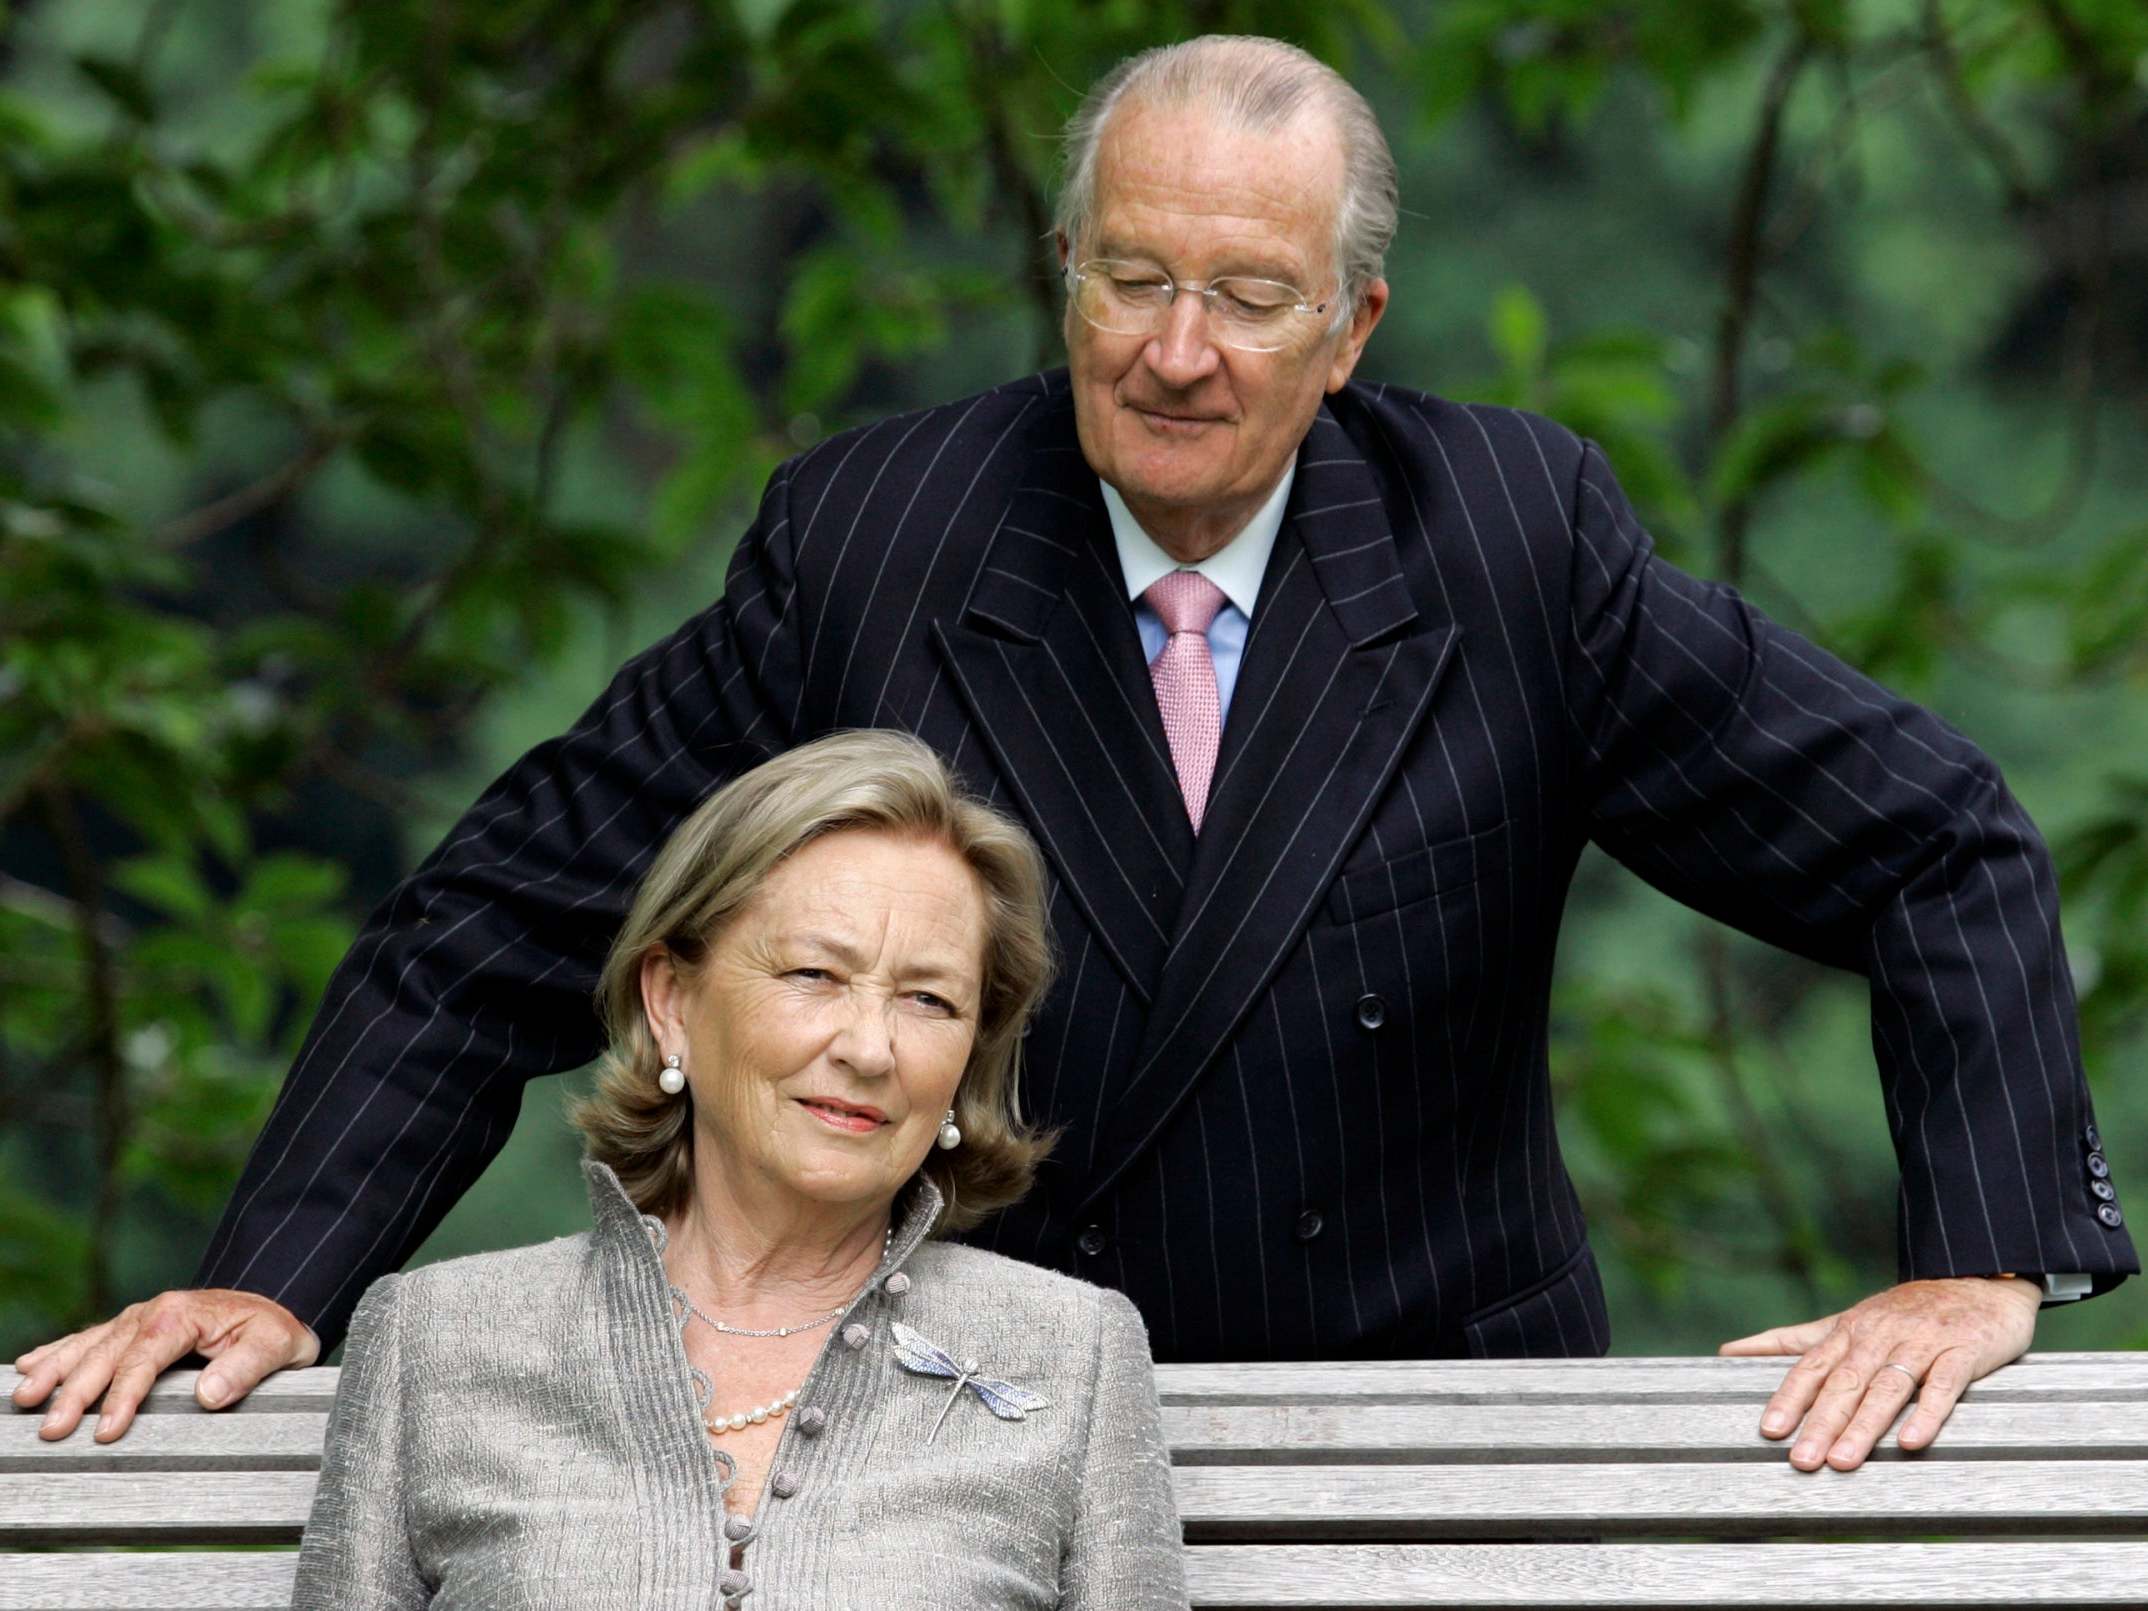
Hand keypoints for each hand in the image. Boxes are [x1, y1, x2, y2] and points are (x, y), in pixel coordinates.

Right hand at [11, 1288, 319, 1442]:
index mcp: (183, 1314)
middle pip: (107, 1355)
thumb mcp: (276, 1345)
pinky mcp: (131, 1327)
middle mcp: (153, 1311)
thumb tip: (208, 1394)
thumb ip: (246, 1367)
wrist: (273, 1308)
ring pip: (87, 1345)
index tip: (107, 1431)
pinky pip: (88, 1339)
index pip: (145, 1358)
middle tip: (51, 1430)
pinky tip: (28, 1364)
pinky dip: (57, 1351)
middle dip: (76, 1393)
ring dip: (54, 1372)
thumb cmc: (273, 1331)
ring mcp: (137, 1318)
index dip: (124, 1395)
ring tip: (25, 1398)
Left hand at [1719, 1275, 2038, 1469]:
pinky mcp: (1963, 1352)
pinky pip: (1944, 1385)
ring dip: (1865, 1426)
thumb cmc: (1903, 1313)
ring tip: (1843, 1461)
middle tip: (1802, 1460)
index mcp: (1848, 1332)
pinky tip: (1910, 1441)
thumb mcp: (1843, 1322)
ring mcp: (1922, 1343)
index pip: (1812, 1368)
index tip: (1770, 1431)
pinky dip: (1927, 1413)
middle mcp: (1880, 1336)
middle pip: (1846, 1383)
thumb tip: (1727, 1352)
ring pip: (1888, 1387)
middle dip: (1821, 1422)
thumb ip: (1789, 1341)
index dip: (1790, 1398)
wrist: (1977, 1283)